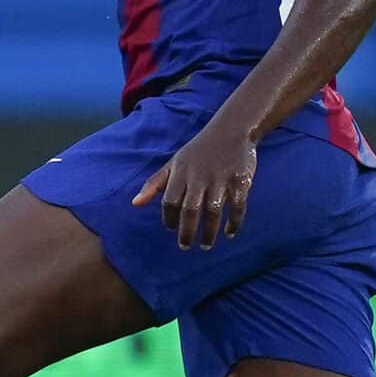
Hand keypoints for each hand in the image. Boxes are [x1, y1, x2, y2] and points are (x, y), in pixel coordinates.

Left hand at [132, 118, 257, 249]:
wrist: (231, 130)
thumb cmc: (198, 150)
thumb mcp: (174, 163)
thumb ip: (155, 183)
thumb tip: (135, 204)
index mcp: (181, 172)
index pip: (169, 201)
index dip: (169, 218)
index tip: (171, 229)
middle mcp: (199, 177)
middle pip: (190, 210)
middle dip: (187, 232)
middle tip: (185, 247)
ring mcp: (220, 179)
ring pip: (213, 212)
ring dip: (209, 232)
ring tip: (205, 245)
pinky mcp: (240, 181)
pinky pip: (237, 207)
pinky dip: (233, 223)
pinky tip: (229, 233)